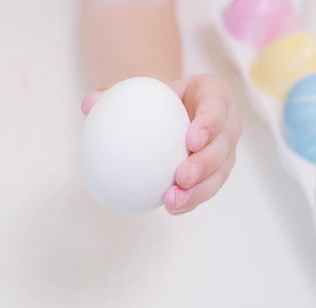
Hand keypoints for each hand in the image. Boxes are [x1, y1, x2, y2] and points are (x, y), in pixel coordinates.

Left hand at [80, 74, 242, 214]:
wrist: (163, 114)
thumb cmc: (150, 99)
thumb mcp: (135, 91)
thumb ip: (112, 94)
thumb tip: (88, 104)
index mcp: (214, 94)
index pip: (217, 106)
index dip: (210, 123)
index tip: (190, 141)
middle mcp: (227, 122)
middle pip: (224, 144)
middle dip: (206, 163)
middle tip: (181, 177)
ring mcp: (226, 149)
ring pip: (221, 172)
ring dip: (200, 190)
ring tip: (173, 201)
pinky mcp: (219, 171)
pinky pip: (208, 187)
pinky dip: (192, 199)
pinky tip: (170, 208)